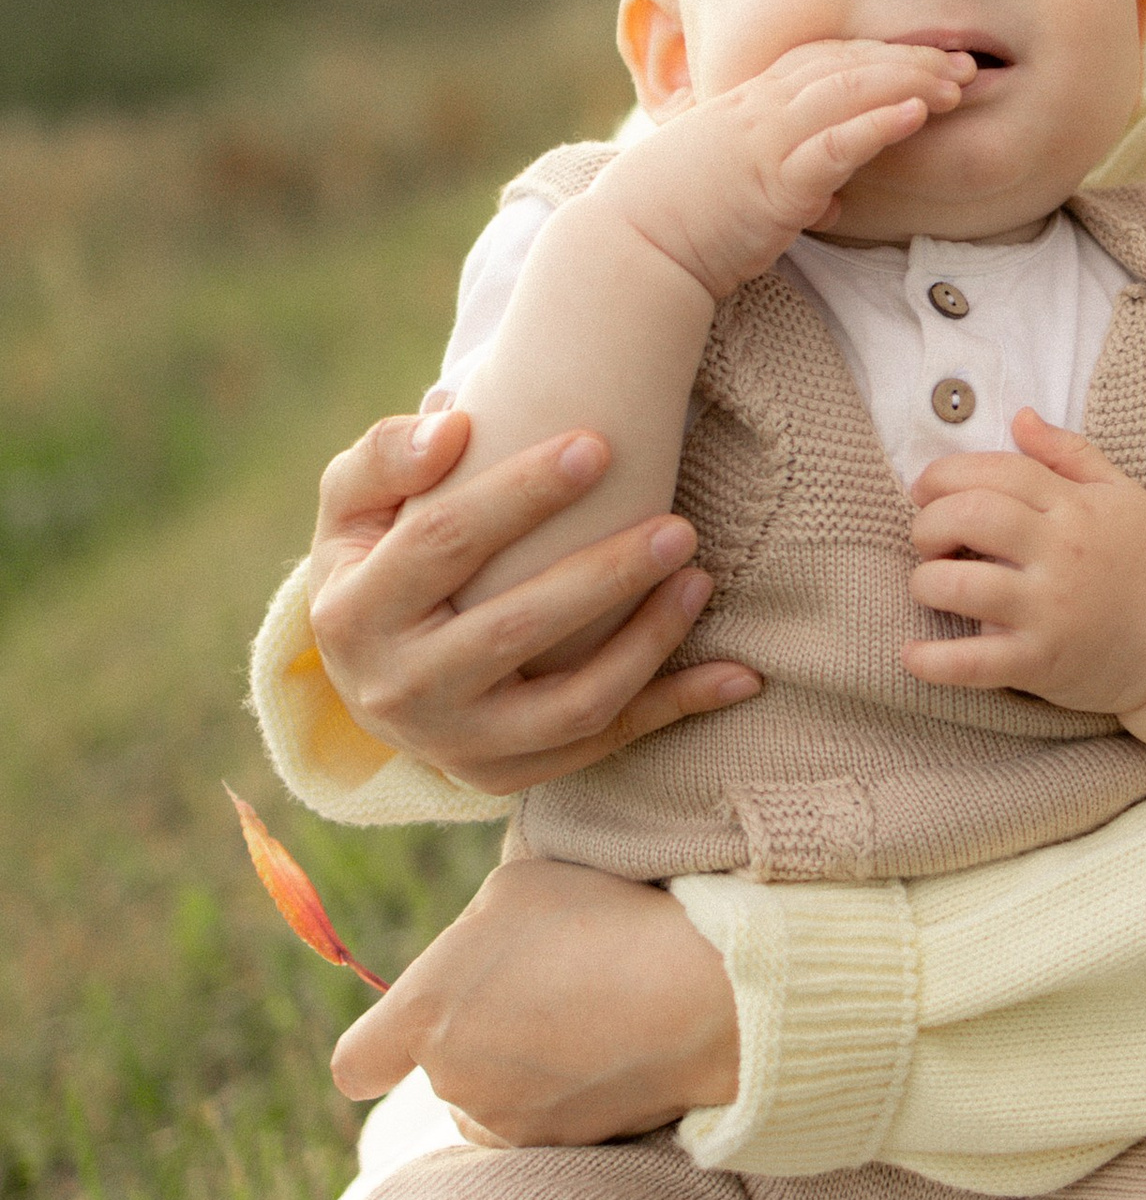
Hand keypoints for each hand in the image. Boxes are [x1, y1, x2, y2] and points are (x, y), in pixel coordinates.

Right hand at [308, 405, 763, 794]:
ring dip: (647, 644)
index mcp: (352, 614)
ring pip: (569, 704)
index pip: (444, 543)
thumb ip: (388, 457)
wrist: (365, 674)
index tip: (598, 446)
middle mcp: (399, 690)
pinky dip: (674, 709)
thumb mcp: (352, 506)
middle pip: (515, 629)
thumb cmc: (376, 560)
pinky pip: (602, 745)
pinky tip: (740, 674)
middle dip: (604, 576)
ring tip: (699, 579)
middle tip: (679, 526)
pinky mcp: (504, 777)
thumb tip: (453, 422)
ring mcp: (454, 745)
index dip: (521, 493)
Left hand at [331, 856, 739, 1142]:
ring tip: (578, 1025)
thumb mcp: (513, 888)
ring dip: (513, 1077)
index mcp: (424, 1011)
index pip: (356, 1064)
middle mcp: (453, 1079)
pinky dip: (560, 1099)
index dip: (375, 1054)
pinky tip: (606, 1055)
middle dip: (474, 1040)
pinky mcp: (560, 1147)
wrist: (697, 995)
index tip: (396, 1044)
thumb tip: (471, 959)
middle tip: (540, 991)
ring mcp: (507, 1121)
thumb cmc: (601, 921)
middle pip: (441, 1073)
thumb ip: (469, 935)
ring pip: (489, 1104)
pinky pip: (540, 1125)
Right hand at [604, 40, 973, 300]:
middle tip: (964, 65)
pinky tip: (917, 115)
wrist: (633, 248)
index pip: (824, 60)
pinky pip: (834, 143)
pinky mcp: (774, 182)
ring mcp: (766, 141)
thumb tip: (833, 197)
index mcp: (749, 105)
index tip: (926, 59)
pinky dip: (879, 123)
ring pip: (848, 91)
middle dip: (909, 60)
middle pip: (846, 65)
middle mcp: (760, 110)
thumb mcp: (741, 188)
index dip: (880, 54)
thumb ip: (789, 181)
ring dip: (909, 82)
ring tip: (958, 84)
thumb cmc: (680, 221)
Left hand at [906, 411, 1145, 716]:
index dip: (947, 473)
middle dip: (928, 522)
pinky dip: (934, 662)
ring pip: (961, 585)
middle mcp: (1061, 554)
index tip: (926, 489)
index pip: (998, 472)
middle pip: (971, 516)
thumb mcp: (1121, 494)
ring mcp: (1049, 610)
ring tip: (929, 585)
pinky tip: (911, 656)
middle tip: (927, 538)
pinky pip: (976, 663)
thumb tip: (1020, 417)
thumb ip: (1069, 453)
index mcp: (1075, 508)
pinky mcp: (1041, 661)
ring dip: (925, 582)